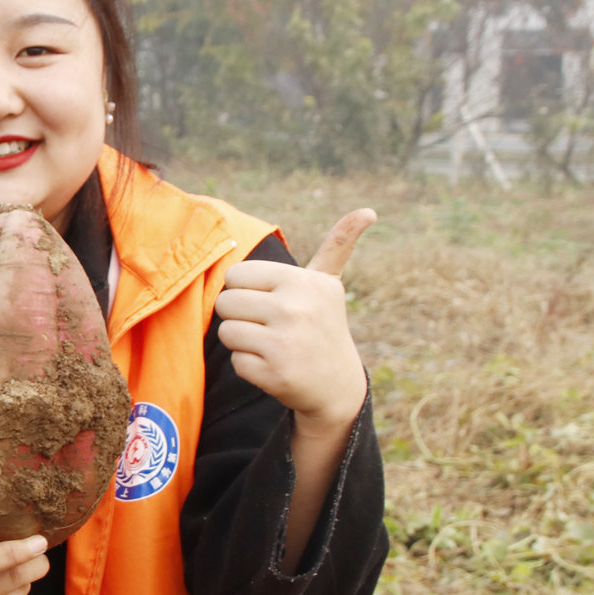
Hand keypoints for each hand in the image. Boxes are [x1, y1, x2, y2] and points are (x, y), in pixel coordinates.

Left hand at [213, 209, 374, 437]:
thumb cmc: (322, 324)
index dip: (245, 290)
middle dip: (239, 317)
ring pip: (227, 333)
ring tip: (271, 345)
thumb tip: (368, 210)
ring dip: (242, 342)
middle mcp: (295, 309)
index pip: (235, 275)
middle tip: (268, 326)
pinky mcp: (275, 374)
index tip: (268, 301)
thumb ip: (337, 245)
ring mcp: (285, 343)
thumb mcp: (328, 284)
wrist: (337, 384)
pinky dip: (249, 366)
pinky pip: (236, 361)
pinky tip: (274, 365)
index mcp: (301, 281)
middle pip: (225, 303)